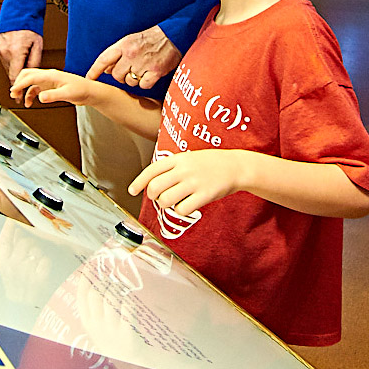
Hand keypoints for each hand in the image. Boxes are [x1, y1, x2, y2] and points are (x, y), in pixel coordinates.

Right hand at [0, 30, 43, 93]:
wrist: (19, 13)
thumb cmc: (30, 27)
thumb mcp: (38, 45)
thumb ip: (34, 62)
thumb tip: (32, 75)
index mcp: (16, 52)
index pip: (15, 76)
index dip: (18, 89)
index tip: (18, 98)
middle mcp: (5, 50)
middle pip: (10, 72)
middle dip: (17, 78)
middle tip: (23, 82)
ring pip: (6, 65)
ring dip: (13, 67)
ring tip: (21, 61)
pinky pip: (2, 57)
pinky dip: (8, 58)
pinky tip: (14, 53)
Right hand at [11, 67, 93, 107]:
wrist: (89, 92)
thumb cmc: (82, 90)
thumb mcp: (67, 94)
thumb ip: (53, 95)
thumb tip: (40, 97)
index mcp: (51, 75)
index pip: (31, 77)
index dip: (20, 83)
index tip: (13, 90)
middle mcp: (49, 76)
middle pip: (28, 75)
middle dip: (18, 83)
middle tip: (13, 93)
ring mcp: (49, 81)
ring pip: (30, 82)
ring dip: (23, 89)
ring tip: (18, 98)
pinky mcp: (51, 86)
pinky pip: (36, 89)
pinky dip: (30, 94)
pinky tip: (29, 102)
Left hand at [86, 25, 180, 89]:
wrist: (173, 35)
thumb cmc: (151, 38)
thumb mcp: (131, 40)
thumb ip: (118, 53)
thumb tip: (106, 69)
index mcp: (124, 44)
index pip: (104, 59)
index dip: (94, 70)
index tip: (89, 78)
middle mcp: (132, 54)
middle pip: (116, 75)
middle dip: (120, 76)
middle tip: (128, 70)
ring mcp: (144, 64)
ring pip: (130, 82)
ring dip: (134, 80)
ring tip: (141, 70)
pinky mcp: (156, 72)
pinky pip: (143, 86)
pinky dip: (146, 83)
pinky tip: (150, 75)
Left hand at [128, 150, 242, 216]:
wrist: (236, 166)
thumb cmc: (211, 163)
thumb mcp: (189, 157)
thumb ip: (172, 167)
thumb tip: (152, 182)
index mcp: (178, 158)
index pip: (151, 170)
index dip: (138, 182)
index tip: (132, 191)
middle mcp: (184, 169)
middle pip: (155, 187)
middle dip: (153, 196)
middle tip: (160, 197)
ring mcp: (194, 182)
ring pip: (166, 200)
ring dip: (166, 204)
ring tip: (174, 201)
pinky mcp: (204, 195)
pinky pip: (182, 209)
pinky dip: (181, 210)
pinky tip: (188, 205)